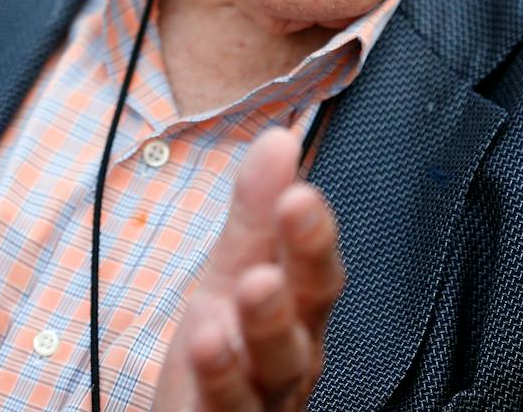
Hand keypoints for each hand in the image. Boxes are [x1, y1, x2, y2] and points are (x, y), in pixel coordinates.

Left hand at [152, 128, 344, 411]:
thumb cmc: (224, 349)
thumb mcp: (233, 273)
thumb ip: (254, 215)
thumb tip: (279, 137)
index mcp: (297, 309)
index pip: (316, 265)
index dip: (313, 229)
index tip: (300, 188)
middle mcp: (292, 353)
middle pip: (310, 307)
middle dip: (305, 256)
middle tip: (296, 207)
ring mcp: (263, 394)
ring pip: (278, 362)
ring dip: (268, 320)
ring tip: (254, 282)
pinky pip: (229, 405)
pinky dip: (221, 376)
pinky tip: (206, 343)